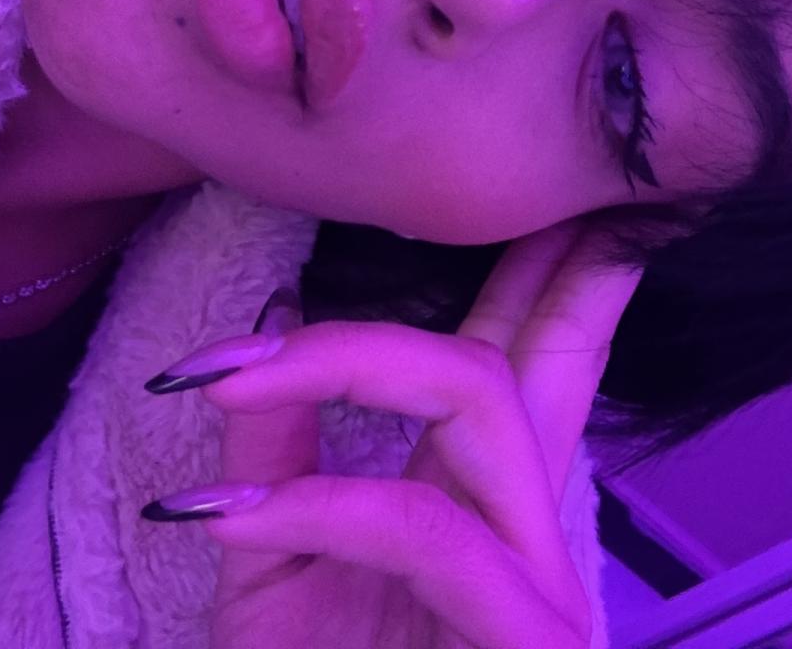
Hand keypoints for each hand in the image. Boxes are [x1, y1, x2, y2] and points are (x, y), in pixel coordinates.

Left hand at [149, 220, 643, 647]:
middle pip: (538, 360)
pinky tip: (227, 512)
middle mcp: (525, 539)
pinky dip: (321, 500)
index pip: (529, 366)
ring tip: (226, 372)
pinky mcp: (524, 645)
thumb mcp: (272, 574)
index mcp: (480, 512)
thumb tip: (279, 319)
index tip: (565, 188)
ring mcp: (536, 596)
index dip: (553, 273)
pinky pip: (427, 530)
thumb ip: (280, 450)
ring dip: (347, 358)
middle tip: (457, 190)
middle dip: (522, 259)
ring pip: (483, 402)